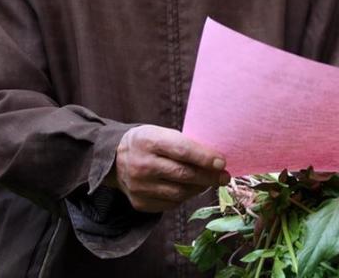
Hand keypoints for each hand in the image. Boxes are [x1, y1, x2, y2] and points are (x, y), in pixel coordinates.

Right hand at [106, 125, 230, 212]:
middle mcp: (142, 165)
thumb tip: (216, 161)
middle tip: (224, 177)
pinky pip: (170, 204)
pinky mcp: (139, 202)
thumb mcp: (162, 133)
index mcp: (149, 141)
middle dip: (208, 177)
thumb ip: (185, 145)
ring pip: (179, 193)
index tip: (222, 163)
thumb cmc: (148, 142)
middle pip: (183, 175)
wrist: (114, 159)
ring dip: (199, 188)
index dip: (204, 158)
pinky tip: (190, 189)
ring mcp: (139, 186)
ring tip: (208, 182)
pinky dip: (184, 197)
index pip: (182, 150)